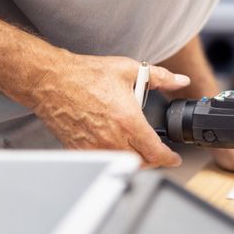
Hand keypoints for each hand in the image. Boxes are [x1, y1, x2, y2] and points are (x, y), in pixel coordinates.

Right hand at [29, 52, 189, 167]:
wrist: (51, 82)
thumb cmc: (86, 75)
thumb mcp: (129, 70)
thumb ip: (160, 77)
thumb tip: (181, 81)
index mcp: (127, 121)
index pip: (155, 152)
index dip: (169, 159)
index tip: (174, 158)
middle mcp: (111, 138)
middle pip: (141, 163)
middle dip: (154, 159)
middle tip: (158, 151)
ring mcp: (94, 147)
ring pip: (122, 164)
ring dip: (134, 160)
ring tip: (139, 149)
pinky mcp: (79, 149)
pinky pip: (103, 161)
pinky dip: (113, 157)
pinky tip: (115, 146)